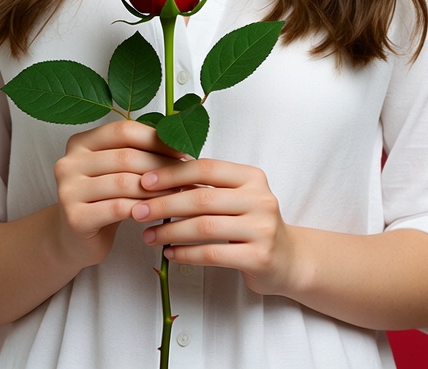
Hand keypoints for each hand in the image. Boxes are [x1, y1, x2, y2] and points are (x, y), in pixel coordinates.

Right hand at [53, 120, 182, 270]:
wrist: (75, 239)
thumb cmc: (103, 199)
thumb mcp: (114, 169)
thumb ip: (136, 151)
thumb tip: (177, 139)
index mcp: (79, 142)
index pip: (123, 131)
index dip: (155, 138)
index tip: (181, 150)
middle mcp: (68, 162)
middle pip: (125, 156)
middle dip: (160, 165)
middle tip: (185, 173)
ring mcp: (68, 190)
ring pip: (124, 182)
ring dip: (156, 188)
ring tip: (178, 192)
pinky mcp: (75, 217)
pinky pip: (118, 208)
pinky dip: (143, 208)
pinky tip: (159, 211)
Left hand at [131, 158, 297, 296]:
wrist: (290, 260)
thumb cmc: (252, 224)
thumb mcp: (237, 198)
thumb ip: (208, 188)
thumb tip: (157, 181)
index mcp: (251, 177)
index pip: (206, 168)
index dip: (173, 173)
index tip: (144, 181)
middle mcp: (260, 199)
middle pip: (202, 199)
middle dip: (164, 205)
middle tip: (137, 211)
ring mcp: (262, 229)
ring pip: (204, 227)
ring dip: (170, 232)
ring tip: (147, 236)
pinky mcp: (259, 257)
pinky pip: (213, 254)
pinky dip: (186, 254)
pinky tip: (169, 253)